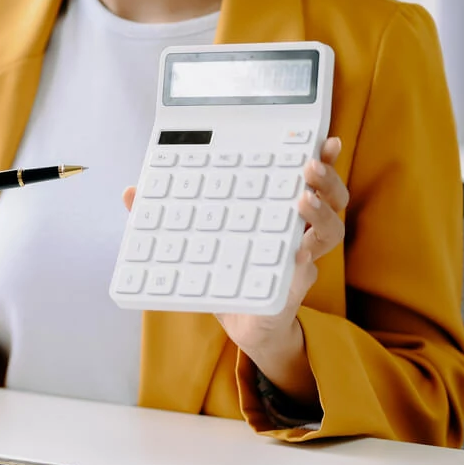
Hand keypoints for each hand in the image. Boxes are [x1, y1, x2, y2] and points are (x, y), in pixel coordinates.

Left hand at [122, 137, 346, 406]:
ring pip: (331, 231)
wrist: (241, 325)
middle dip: (327, 178)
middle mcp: (299, 231)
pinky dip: (303, 264)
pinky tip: (297, 255)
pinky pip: (306, 274)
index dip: (322, 158)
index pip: (308, 178)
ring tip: (300, 202)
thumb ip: (167, 213)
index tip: (324, 139)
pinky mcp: (293, 288)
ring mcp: (301, 259)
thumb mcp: (195, 239)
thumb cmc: (224, 275)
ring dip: (320, 214)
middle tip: (309, 165)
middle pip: (332, 197)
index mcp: (279, 212)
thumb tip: (131, 191)